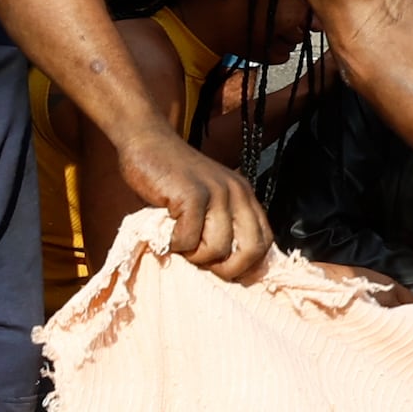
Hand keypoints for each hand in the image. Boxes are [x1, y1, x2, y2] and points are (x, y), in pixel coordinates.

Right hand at [124, 126, 275, 277]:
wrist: (147, 141)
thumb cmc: (170, 178)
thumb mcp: (206, 199)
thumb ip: (220, 223)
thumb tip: (225, 267)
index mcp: (245, 195)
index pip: (265, 241)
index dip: (248, 264)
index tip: (224, 270)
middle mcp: (237, 193)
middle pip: (251, 249)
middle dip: (228, 269)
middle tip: (203, 266)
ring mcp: (216, 192)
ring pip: (218, 249)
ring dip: (195, 256)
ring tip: (179, 242)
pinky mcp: (192, 195)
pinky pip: (189, 239)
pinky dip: (174, 244)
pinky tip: (166, 232)